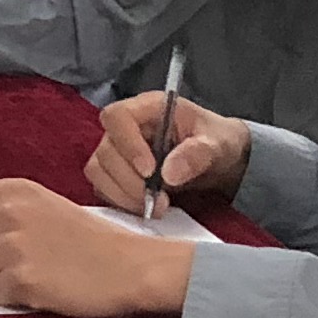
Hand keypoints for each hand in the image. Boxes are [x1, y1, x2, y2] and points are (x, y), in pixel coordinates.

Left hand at [0, 179, 199, 317]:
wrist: (129, 265)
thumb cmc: (87, 240)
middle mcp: (9, 213)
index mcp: (14, 190)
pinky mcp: (23, 277)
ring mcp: (15, 245)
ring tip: (29, 276)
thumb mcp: (43, 206)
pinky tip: (39, 288)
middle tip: (12, 265)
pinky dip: (10, 298)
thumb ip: (2, 211)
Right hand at [83, 92, 252, 210]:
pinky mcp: (114, 174)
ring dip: (122, 194)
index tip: (149, 170)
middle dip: (129, 180)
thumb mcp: (217, 143)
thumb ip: (197, 154)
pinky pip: (102, 189)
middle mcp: (125, 128)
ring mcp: (116, 151)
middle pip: (106, 150)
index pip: (117, 116)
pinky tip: (145, 209)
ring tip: (155, 207)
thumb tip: (169, 173)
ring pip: (98, 172)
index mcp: (148, 108)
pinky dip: (121, 203)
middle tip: (159, 199)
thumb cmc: (216, 142)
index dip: (127, 144)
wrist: (219, 161)